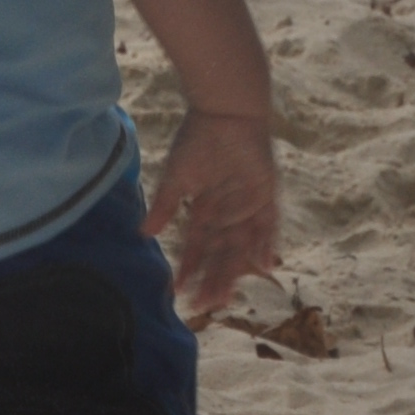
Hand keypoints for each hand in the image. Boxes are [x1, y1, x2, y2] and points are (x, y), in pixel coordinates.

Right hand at [141, 106, 279, 319]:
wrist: (225, 110)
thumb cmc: (198, 138)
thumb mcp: (176, 176)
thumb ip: (165, 206)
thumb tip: (144, 234)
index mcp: (205, 206)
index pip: (197, 244)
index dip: (188, 267)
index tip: (177, 292)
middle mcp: (227, 210)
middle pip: (220, 251)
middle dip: (211, 278)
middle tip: (203, 304)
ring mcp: (248, 203)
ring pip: (241, 245)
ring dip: (233, 270)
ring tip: (223, 296)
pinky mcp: (267, 193)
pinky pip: (269, 223)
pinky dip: (267, 242)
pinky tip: (264, 265)